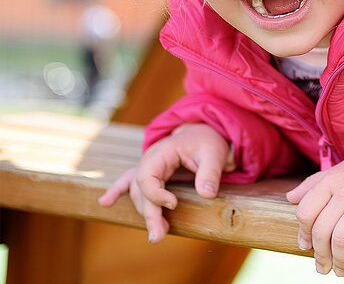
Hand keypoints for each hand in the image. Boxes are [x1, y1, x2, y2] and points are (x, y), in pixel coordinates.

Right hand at [97, 123, 232, 242]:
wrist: (203, 132)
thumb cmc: (207, 142)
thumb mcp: (214, 153)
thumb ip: (210, 173)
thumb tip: (207, 194)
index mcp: (161, 153)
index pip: (147, 178)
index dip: (156, 195)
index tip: (174, 205)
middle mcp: (149, 161)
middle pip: (141, 191)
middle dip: (149, 215)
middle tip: (158, 237)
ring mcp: (146, 167)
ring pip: (138, 194)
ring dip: (145, 214)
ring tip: (157, 235)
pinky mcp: (149, 174)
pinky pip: (127, 182)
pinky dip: (116, 192)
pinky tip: (105, 203)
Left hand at [287, 144, 343, 276]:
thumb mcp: (337, 170)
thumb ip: (313, 184)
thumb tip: (290, 198)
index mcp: (329, 181)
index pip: (305, 212)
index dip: (304, 234)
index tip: (307, 247)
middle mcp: (343, 191)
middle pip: (322, 231)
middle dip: (321, 255)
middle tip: (323, 268)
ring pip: (341, 238)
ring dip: (339, 260)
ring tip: (341, 270)